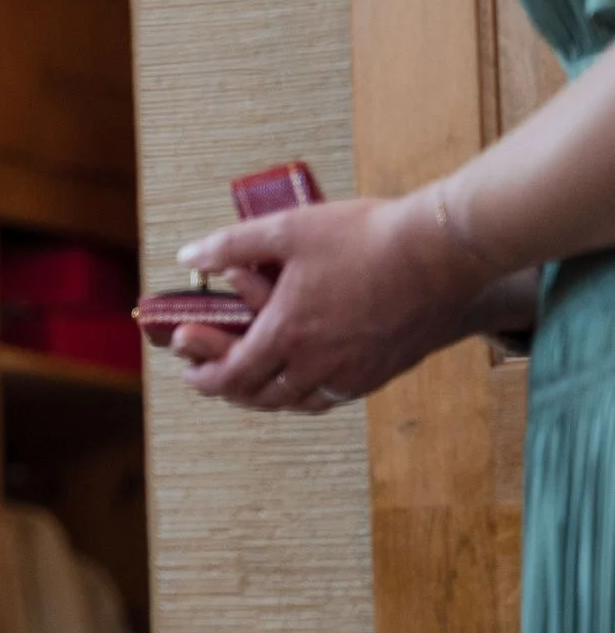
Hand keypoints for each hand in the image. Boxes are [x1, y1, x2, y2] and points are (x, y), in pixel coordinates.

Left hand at [174, 194, 494, 410]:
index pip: (233, 375)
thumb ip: (231, 245)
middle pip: (261, 397)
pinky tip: (304, 379)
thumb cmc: (364, 237)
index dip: (205, 378)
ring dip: (267, 397)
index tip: (190, 372)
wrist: (442, 253)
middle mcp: (319, 365)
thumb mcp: (286, 229)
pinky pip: (332, 398)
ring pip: (298, 403)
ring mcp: (354, 374)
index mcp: (288, 334)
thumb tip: (188, 257)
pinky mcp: (382, 372)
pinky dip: (306, 395)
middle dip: (230, 390)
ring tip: (253, 381)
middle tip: (214, 377)